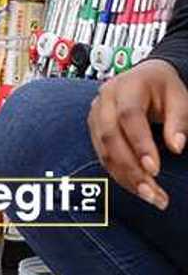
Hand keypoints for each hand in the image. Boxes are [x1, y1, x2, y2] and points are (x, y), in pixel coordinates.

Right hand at [88, 58, 187, 209]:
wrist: (143, 78)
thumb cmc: (163, 88)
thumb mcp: (180, 98)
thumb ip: (179, 121)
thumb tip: (177, 146)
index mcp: (127, 87)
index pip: (128, 116)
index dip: (140, 143)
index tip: (155, 169)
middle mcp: (104, 100)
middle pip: (111, 137)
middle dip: (130, 168)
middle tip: (152, 192)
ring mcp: (95, 115)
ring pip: (104, 150)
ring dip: (125, 177)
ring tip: (150, 196)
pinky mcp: (94, 130)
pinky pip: (103, 156)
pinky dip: (119, 174)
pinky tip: (138, 187)